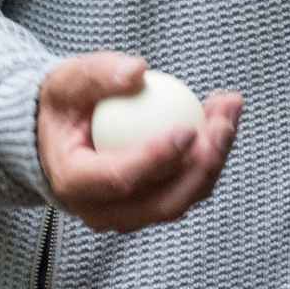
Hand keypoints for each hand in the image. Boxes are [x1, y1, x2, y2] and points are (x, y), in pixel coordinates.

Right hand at [35, 53, 241, 233]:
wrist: (60, 134)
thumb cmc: (64, 105)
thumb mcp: (67, 80)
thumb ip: (98, 74)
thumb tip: (138, 72)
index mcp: (73, 182)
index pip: (120, 179)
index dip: (158, 159)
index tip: (189, 129)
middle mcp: (101, 211)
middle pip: (164, 202)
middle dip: (204, 165)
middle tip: (223, 122)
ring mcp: (130, 216)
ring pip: (184, 199)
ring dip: (215, 158)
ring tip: (229, 110)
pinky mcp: (153, 208)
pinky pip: (189, 189)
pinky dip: (210, 157)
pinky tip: (222, 118)